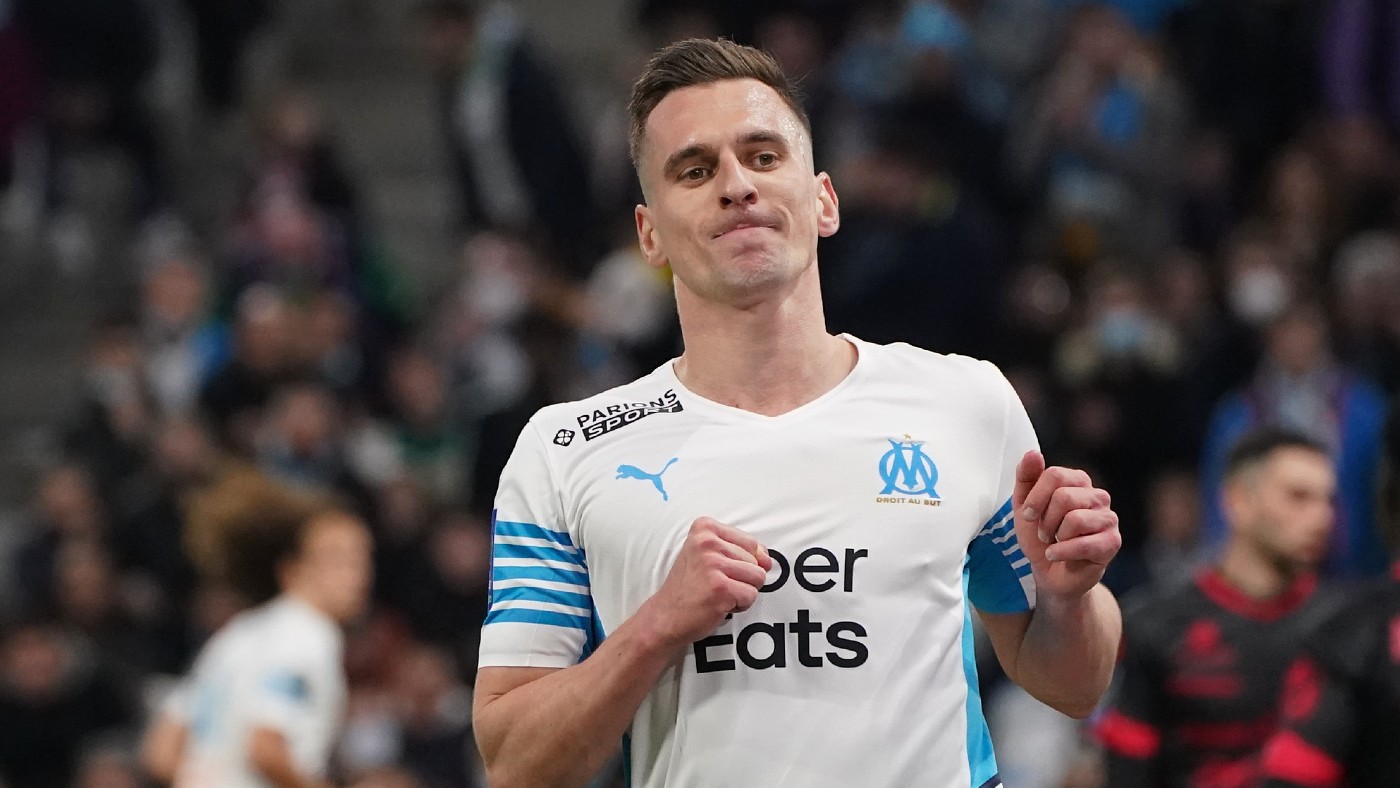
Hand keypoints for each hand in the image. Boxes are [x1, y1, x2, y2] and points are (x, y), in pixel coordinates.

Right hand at [641, 517, 771, 648]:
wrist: (665, 616)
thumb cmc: (689, 587)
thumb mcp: (709, 556)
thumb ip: (741, 550)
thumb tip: (768, 560)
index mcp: (704, 528)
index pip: (750, 542)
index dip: (741, 562)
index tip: (716, 569)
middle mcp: (707, 542)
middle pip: (756, 560)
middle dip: (741, 578)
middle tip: (714, 584)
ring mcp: (713, 565)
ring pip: (757, 577)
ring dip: (742, 591)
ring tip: (717, 593)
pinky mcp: (720, 588)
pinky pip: (751, 595)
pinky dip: (739, 605)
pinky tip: (718, 604)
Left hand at [1012, 451, 1119, 599]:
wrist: (1050, 573)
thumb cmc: (1041, 537)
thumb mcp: (1024, 506)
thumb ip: (1026, 478)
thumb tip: (1033, 453)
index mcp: (1078, 482)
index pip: (1055, 475)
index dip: (1035, 497)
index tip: (1028, 515)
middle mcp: (1098, 496)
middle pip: (1064, 496)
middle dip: (1045, 520)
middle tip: (1044, 533)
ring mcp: (1108, 519)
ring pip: (1075, 519)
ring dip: (1055, 536)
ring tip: (1055, 542)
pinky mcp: (1112, 542)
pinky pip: (1085, 543)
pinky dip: (1062, 552)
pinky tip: (1057, 554)